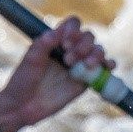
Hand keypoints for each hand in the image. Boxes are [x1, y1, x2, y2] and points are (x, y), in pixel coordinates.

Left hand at [0, 17, 110, 131]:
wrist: (23, 106)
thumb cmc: (23, 80)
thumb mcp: (30, 60)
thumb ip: (43, 44)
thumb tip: (56, 33)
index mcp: (56, 40)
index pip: (73, 25)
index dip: (73, 30)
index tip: (65, 43)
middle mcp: (70, 49)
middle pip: (88, 36)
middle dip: (82, 45)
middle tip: (68, 60)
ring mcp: (79, 64)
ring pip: (98, 50)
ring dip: (96, 54)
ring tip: (86, 65)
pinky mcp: (86, 80)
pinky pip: (103, 69)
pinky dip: (109, 65)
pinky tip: (107, 66)